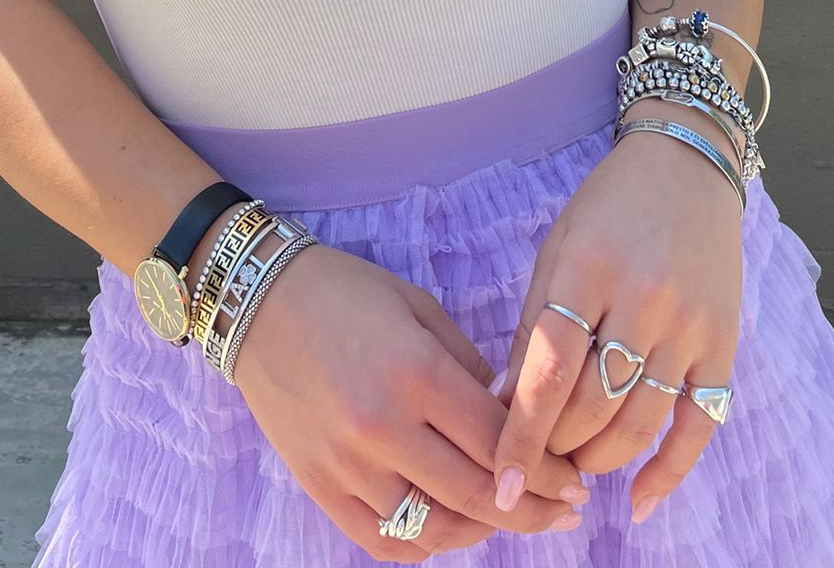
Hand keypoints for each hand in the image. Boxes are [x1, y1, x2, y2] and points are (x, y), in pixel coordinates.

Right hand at [232, 240, 593, 558]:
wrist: (257, 301)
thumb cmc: (345, 292)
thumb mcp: (419, 308)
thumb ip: (468, 367)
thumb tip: (511, 417)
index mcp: (415, 373)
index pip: (499, 443)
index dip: (547, 471)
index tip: (576, 482)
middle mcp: (382, 426)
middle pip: (477, 496)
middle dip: (533, 511)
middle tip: (566, 513)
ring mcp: (346, 463)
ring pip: (432, 530)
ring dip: (482, 532)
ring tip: (508, 517)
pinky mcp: (317, 484)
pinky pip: (381, 540)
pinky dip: (422, 545)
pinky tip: (447, 529)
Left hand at [491, 130, 743, 525]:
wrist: (688, 167)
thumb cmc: (608, 207)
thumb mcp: (558, 248)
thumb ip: (533, 326)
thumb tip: (504, 404)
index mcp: (588, 267)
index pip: (549, 368)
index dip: (521, 433)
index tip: (498, 481)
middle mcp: (643, 299)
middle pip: (592, 405)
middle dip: (555, 448)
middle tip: (534, 460)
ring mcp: (689, 325)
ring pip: (639, 423)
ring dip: (598, 459)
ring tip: (572, 466)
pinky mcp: (724, 344)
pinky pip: (698, 425)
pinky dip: (669, 472)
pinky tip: (639, 502)